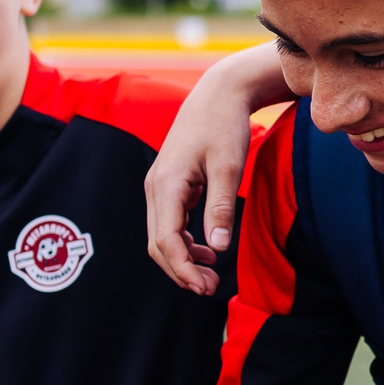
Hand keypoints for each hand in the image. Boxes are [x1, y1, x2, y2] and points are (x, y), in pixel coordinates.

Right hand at [146, 42, 285, 295]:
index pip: (165, 240)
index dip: (183, 269)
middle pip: (157, 244)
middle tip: (210, 290)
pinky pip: (168, 223)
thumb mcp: (228, 166)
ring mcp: (159, 187)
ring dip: (182, 260)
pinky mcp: (169, 185)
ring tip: (211, 278)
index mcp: (166, 184)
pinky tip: (206, 252)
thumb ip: (221, 207)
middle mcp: (155, 187)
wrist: (218, 94)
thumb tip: (219, 249)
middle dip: (181, 271)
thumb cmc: (224, 125)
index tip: (206, 288)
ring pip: (160, 236)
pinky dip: (184, 243)